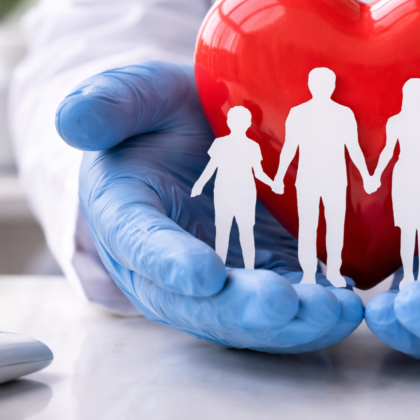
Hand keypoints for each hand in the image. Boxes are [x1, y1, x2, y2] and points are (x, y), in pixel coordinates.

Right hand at [57, 61, 361, 353]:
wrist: (195, 137)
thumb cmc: (160, 116)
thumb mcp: (137, 95)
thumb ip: (111, 102)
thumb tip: (71, 121)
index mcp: (126, 216)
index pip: (141, 245)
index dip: (170, 263)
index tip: (205, 274)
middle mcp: (165, 265)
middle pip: (197, 302)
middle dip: (242, 310)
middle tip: (285, 306)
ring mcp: (216, 277)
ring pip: (245, 316)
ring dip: (291, 324)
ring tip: (336, 311)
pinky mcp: (259, 276)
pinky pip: (284, 306)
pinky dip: (315, 312)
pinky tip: (348, 303)